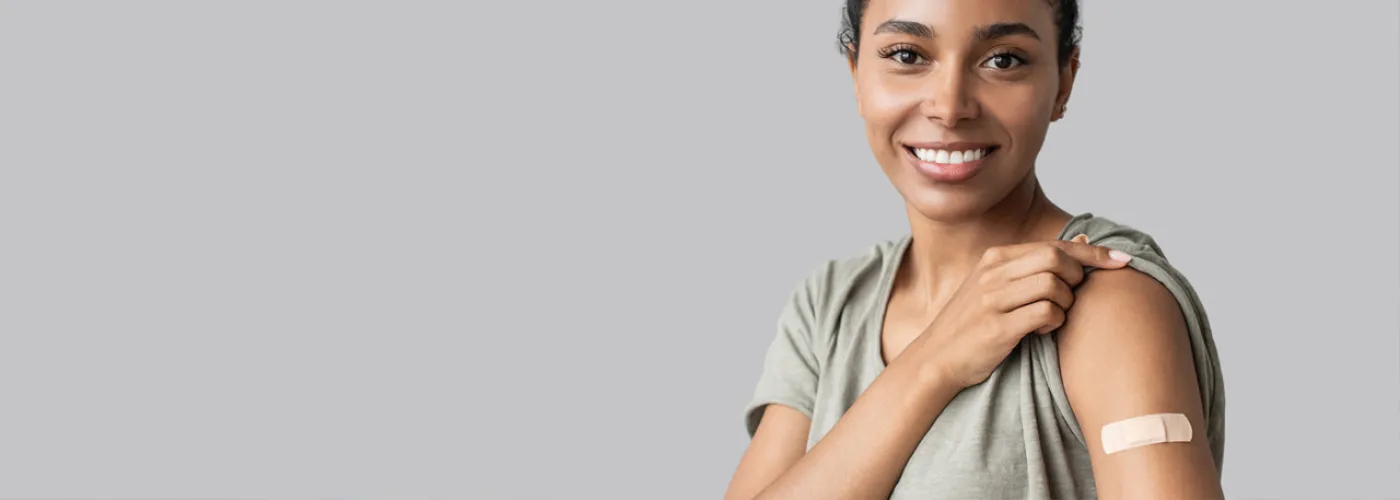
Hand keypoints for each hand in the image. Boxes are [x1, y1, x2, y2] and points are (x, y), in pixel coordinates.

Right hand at [909, 236, 1132, 389]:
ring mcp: (993, 298)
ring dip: (1066, 303)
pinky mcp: (997, 326)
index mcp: (994, 258)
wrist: (936, 360)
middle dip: (1078, 278)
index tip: (1122, 262)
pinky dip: (1054, 321)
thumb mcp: (996, 286)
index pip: (1054, 245)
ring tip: (1053, 317)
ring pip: (1055, 285)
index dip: (1093, 253)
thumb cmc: (972, 325)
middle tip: (1072, 298)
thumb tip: (1084, 241)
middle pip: (1057, 259)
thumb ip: (1035, 266)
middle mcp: (993, 273)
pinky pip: (1046, 312)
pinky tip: (1043, 329)